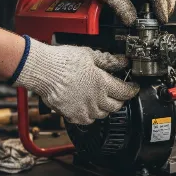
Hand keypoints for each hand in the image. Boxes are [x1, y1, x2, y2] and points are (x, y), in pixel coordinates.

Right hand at [13, 37, 138, 124]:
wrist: (42, 70)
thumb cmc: (63, 61)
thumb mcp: (90, 55)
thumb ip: (109, 60)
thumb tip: (123, 61)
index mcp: (102, 84)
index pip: (125, 92)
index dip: (132, 90)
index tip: (133, 88)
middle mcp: (96, 100)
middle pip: (116, 106)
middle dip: (120, 100)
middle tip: (118, 94)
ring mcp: (84, 109)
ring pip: (102, 115)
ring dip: (105, 108)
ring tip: (102, 100)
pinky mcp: (72, 115)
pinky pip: (86, 120)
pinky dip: (90, 115)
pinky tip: (87, 107)